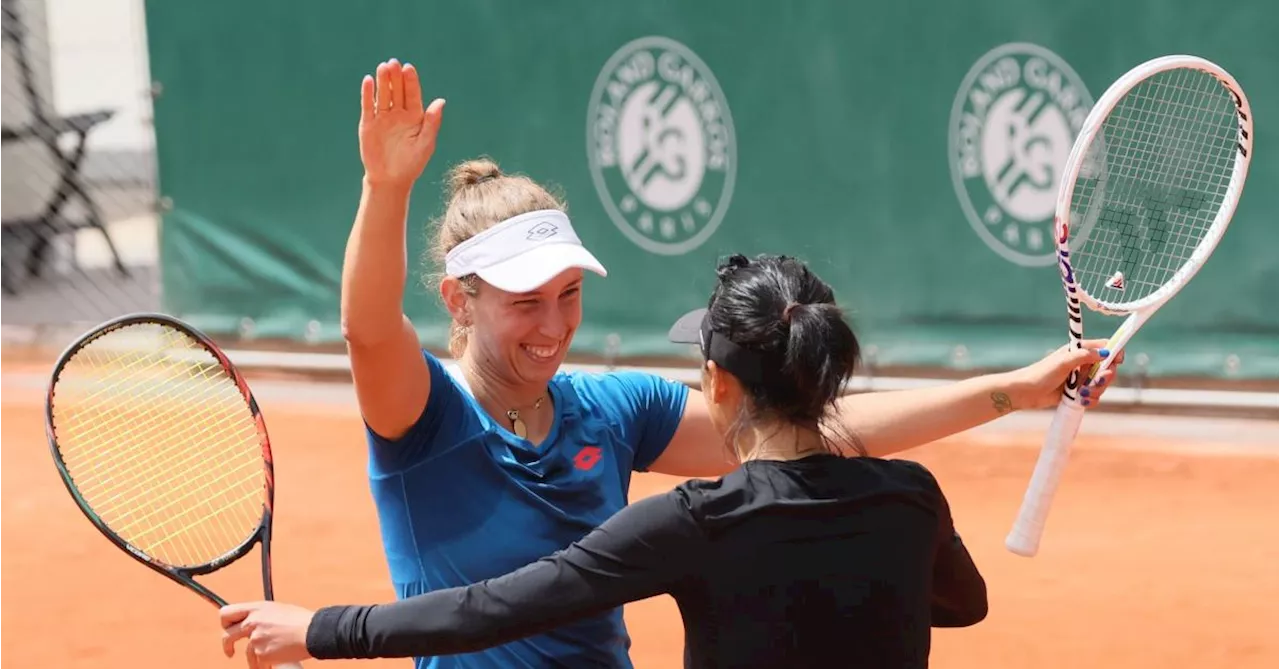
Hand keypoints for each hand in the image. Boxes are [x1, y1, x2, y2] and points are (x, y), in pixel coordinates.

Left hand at [220, 601, 315, 668]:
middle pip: (227, 636)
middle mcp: (252, 622)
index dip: (225, 623)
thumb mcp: (277, 609)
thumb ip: (261, 615)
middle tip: (230, 652)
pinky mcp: (262, 653)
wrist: (312, 632)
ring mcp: (256, 639)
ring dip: (255, 658)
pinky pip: (259, 661)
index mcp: (256, 608)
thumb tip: (252, 622)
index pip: (226, 613)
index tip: (229, 630)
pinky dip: (267, 663)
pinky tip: (278, 658)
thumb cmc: (300, 620)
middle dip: (227, 646)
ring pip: (247, 653)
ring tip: (269, 657)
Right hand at [359, 58, 445, 188]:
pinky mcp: (368, 123)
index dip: (411, 81)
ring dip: (382, 81)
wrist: (390, 179)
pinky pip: (368, 106)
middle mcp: (398, 114)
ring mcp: (383, 117)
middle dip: (395, 77)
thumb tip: (440, 101)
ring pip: (383, 95)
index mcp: (415, 117)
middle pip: (397, 91)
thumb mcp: (425, 143)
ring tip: (383, 67)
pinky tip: (368, 81)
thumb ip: (432, 122)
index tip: (409, 68)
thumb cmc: (412, 163)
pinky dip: (367, 94)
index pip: (412, 94)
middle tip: (394, 62)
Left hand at [1009, 339, 1125, 410]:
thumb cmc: (1041, 374)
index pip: (1105, 347)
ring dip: (1096, 391)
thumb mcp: (1063, 362)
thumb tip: (1105, 352)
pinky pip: (1093, 397)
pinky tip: (1080, 401)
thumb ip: (1084, 356)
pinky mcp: (1078, 392)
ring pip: (1101, 385)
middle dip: (1105, 377)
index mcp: (1080, 351)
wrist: (1026, 392)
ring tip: (1081, 394)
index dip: (1115, 353)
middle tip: (1096, 381)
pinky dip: (1090, 400)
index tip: (1116, 362)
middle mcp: (1082, 363)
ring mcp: (1080, 378)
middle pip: (1108, 368)